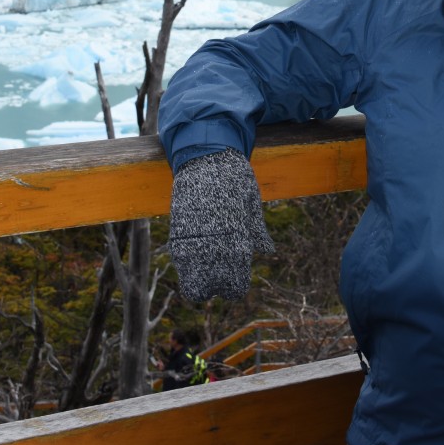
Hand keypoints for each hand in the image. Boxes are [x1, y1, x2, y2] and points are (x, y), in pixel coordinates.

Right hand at [167, 149, 275, 300]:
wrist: (205, 155)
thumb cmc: (234, 177)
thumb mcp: (251, 203)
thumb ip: (256, 231)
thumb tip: (267, 250)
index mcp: (238, 241)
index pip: (234, 286)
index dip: (235, 288)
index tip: (235, 280)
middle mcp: (214, 246)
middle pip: (209, 290)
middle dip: (214, 288)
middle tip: (219, 277)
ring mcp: (193, 240)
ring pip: (189, 281)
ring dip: (198, 280)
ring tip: (206, 267)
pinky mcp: (177, 230)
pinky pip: (180, 260)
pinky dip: (187, 264)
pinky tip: (195, 253)